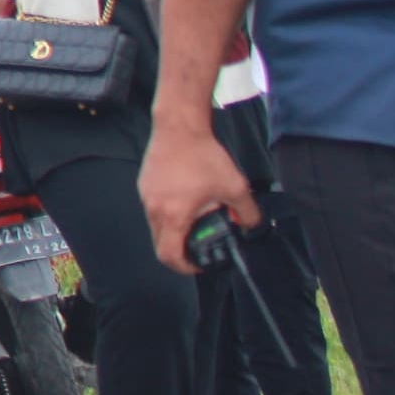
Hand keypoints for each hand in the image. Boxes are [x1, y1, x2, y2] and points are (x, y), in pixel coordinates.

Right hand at [140, 120, 258, 271]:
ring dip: (174, 231)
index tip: (199, 264)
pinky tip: (187, 198)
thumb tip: (250, 226)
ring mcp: (145, 197)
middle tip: (199, 247)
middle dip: (180, 251)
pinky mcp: (144, 185)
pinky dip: (168, 214)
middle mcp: (153, 209)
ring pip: (156, 226)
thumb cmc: (204, 156)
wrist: (179, 127)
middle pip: (160, 244)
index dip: (184, 267)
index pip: (169, 255)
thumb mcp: (235, 187)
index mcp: (173, 215)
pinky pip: (153, 209)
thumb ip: (247, 213)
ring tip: (196, 218)